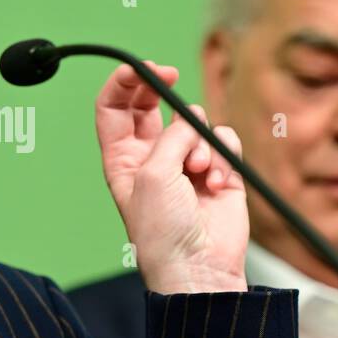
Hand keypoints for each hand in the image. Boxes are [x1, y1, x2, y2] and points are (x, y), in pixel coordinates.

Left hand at [94, 61, 248, 293]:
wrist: (198, 269)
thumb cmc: (163, 232)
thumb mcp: (152, 175)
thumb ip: (170, 137)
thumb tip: (191, 122)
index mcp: (122, 159)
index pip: (114, 108)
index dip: (125, 82)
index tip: (143, 68)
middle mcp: (152, 158)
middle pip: (153, 106)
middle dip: (162, 91)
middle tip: (170, 78)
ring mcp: (186, 164)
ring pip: (195, 124)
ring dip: (198, 142)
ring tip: (198, 173)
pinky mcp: (219, 172)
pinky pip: (223, 141)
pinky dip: (223, 158)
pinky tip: (216, 186)